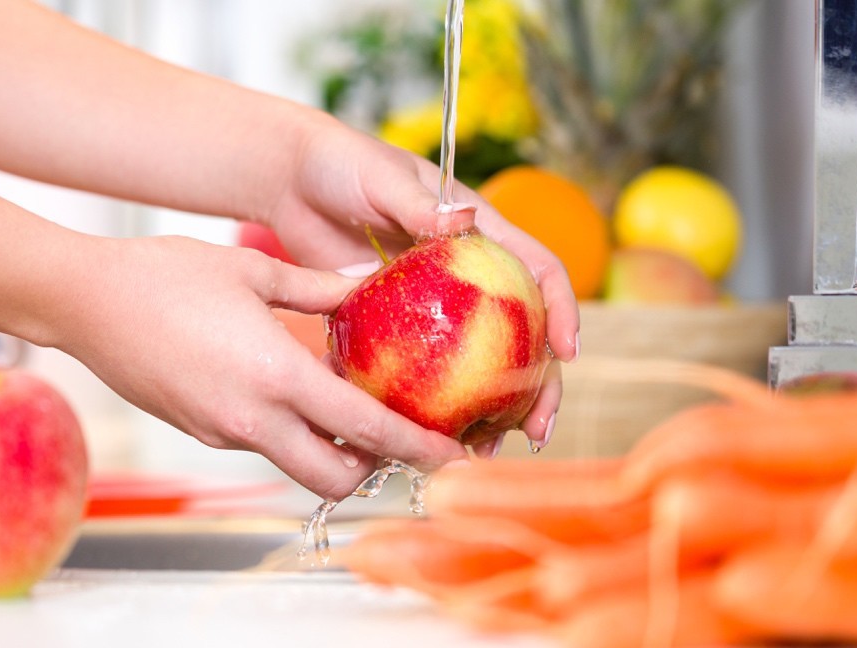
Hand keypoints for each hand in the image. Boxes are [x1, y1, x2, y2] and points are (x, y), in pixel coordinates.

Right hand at [56, 235, 468, 500]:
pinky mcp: (202, 430)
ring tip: (347, 406)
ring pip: (297, 464)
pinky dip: (289, 431)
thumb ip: (317, 290)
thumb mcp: (252, 271)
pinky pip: (262, 443)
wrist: (82, 302)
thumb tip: (363, 286)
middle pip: (335, 476)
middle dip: (373, 468)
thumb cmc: (162, 276)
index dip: (416, 447)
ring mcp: (223, 431)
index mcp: (276, 376)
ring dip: (331, 450)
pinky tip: (292, 390)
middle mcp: (252, 418)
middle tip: (398, 436)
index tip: (451, 454)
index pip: (366, 429)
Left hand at [263, 117, 578, 456]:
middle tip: (536, 428)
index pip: (537, 269)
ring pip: (477, 363)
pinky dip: (431, 406)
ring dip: (491, 410)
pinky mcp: (398, 327)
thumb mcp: (380, 178)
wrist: (290, 182)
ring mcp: (435, 306)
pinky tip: (430, 440)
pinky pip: (423, 371)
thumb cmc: (340, 164)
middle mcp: (467, 274)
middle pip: (521, 334)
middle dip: (538, 384)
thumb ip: (418, 202)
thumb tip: (462, 218)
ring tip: (486, 450)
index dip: (560, 309)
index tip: (567, 350)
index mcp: (479, 232)